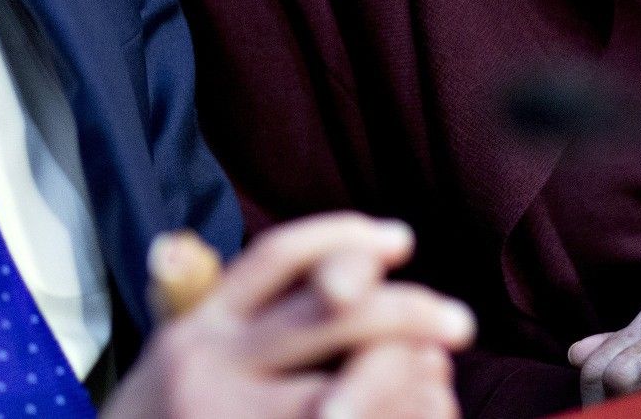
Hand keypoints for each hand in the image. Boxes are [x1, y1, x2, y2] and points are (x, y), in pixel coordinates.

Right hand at [102, 213, 473, 418]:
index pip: (275, 260)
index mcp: (198, 327)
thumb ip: (241, 317)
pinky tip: (421, 413)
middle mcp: (208, 367)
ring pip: (339, 393)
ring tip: (442, 380)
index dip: (342, 239)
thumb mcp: (181, 358)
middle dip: (402, 311)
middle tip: (459, 321)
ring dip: (403, 380)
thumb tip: (352, 271)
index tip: (401, 240)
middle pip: (322, 316)